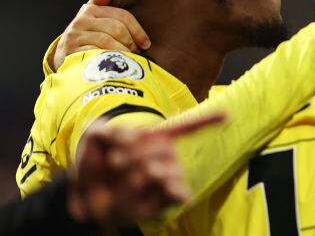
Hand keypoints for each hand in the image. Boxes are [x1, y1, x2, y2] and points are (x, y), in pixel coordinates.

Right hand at [52, 0, 150, 70]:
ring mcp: (74, 36)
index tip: (146, 43)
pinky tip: (114, 64)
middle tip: (136, 52)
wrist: (62, 57)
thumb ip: (100, 6)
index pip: (122, 16)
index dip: (137, 30)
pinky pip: (96, 53)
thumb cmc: (85, 38)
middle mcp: (80, 21)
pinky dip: (109, 59)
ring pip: (107, 41)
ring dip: (122, 51)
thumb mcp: (91, 20)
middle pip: (116, 28)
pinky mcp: (71, 51)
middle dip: (130, 42)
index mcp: (90, 10)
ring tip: (127, 59)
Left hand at [67, 112, 224, 224]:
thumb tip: (123, 135)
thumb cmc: (94, 165)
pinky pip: (176, 194)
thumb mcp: (92, 139)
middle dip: (139, 151)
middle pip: (167, 148)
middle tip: (115, 159)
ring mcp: (163, 181)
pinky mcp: (160, 202)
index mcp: (154, 141)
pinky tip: (171, 189)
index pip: (186, 129)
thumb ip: (103, 129)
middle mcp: (163, 160)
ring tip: (128, 176)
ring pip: (170, 169)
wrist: (82, 199)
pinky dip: (175, 190)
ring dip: (147, 169)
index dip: (208, 121)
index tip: (228, 116)